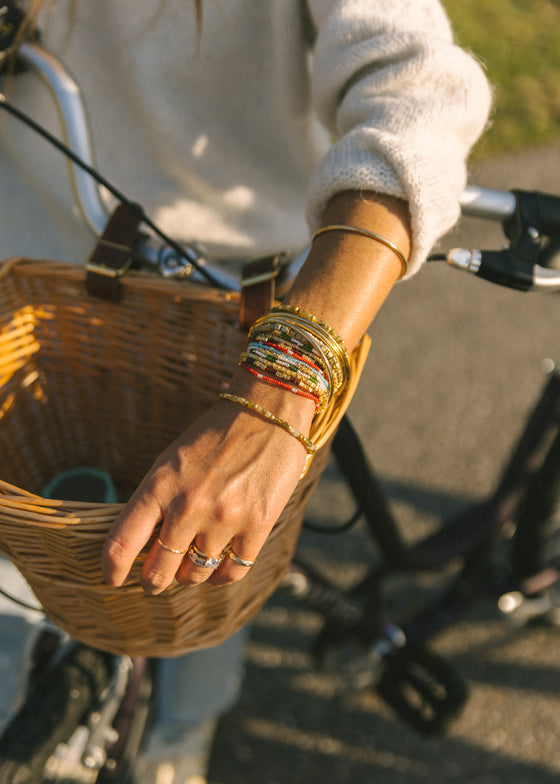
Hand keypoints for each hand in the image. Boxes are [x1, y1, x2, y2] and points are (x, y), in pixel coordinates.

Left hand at [102, 375, 314, 593]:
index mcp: (159, 485)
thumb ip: (156, 501)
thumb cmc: (215, 436)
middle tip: (156, 579)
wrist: (268, 413)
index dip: (111, 571)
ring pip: (195, 575)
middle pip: (158, 572)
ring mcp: (224, 518)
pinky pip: (231, 572)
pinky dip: (220, 576)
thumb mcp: (172, 461)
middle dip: (153, 581)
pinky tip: (219, 565)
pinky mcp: (257, 526)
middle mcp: (188, 506)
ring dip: (189, 576)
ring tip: (191, 565)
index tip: (112, 580)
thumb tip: (143, 546)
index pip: (121, 544)